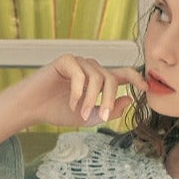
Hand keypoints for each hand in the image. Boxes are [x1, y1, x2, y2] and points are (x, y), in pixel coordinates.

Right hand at [11, 54, 148, 128]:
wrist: (32, 108)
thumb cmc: (57, 111)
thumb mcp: (87, 117)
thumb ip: (108, 111)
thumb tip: (129, 100)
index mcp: (98, 80)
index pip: (122, 74)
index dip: (136, 78)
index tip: (146, 87)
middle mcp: (91, 68)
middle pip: (111, 79)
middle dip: (109, 99)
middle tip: (103, 117)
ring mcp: (79, 63)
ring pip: (96, 78)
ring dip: (91, 99)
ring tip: (80, 114)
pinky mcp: (66, 61)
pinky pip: (80, 74)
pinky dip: (78, 92)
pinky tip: (71, 103)